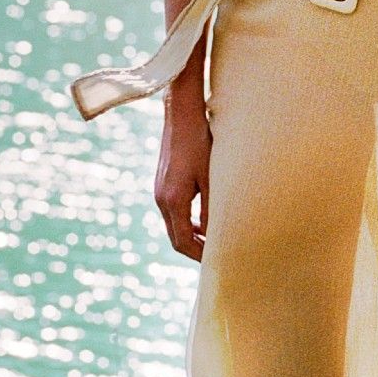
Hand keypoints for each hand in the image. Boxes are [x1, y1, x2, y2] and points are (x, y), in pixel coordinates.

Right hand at [154, 96, 211, 261]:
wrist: (181, 114)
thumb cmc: (200, 142)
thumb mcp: (212, 176)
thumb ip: (213, 206)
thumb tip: (218, 233)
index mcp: (173, 200)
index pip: (183, 241)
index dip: (199, 255)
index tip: (216, 262)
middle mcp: (161, 199)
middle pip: (176, 236)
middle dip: (195, 249)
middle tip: (217, 256)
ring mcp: (159, 191)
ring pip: (174, 224)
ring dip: (192, 235)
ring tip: (213, 241)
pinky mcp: (162, 183)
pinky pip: (173, 211)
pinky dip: (188, 220)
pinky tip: (204, 219)